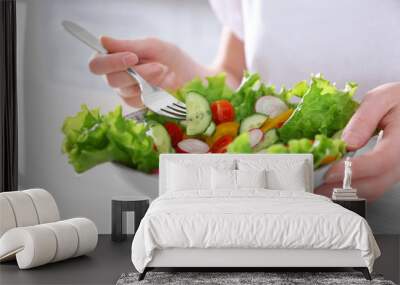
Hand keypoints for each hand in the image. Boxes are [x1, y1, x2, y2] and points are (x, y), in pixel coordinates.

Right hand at [88, 36, 207, 106]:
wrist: (195, 79)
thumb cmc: (173, 60)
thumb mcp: (154, 47)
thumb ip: (128, 45)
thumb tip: (102, 40)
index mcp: (116, 61)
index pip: (96, 64)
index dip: (110, 62)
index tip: (132, 57)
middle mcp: (118, 79)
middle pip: (111, 80)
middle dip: (137, 72)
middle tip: (158, 66)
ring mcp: (129, 95)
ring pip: (127, 92)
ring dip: (148, 81)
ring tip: (165, 73)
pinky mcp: (141, 108)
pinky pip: (140, 102)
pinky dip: (155, 93)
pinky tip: (166, 87)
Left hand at [315, 82, 399, 201]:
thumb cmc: (398, 100)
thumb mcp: (382, 98)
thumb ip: (365, 118)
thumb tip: (347, 142)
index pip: (381, 161)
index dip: (354, 170)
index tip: (330, 172)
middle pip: (376, 183)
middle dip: (344, 189)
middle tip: (318, 188)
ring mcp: (398, 169)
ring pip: (375, 190)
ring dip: (347, 194)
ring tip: (321, 190)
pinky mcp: (391, 173)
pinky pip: (375, 187)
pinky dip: (354, 191)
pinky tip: (335, 187)